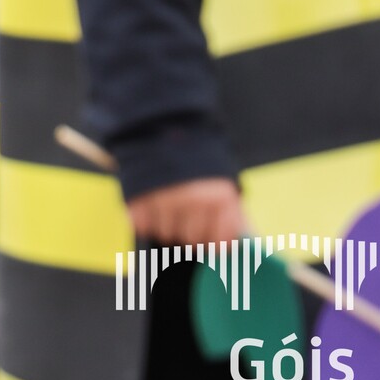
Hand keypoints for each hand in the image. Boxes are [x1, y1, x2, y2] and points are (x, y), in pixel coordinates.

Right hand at [126, 177, 244, 245]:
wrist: (161, 131)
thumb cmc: (199, 166)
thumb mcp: (223, 184)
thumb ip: (235, 217)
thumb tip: (240, 248)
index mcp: (221, 198)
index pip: (219, 244)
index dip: (214, 242)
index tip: (209, 235)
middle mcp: (194, 200)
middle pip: (192, 242)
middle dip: (189, 231)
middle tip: (186, 213)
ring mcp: (165, 199)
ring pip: (166, 234)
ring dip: (167, 223)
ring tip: (168, 202)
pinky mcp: (138, 197)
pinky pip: (143, 226)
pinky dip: (146, 218)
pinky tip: (152, 201)